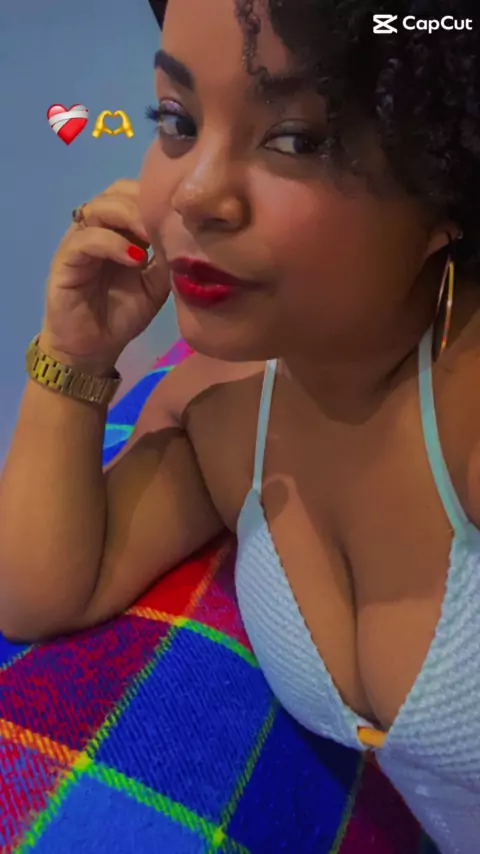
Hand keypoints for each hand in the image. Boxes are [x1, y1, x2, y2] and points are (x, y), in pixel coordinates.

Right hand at [40, 179, 169, 370]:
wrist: (93, 349)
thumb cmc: (122, 315)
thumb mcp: (156, 286)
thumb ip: (168, 260)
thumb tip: (190, 238)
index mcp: (120, 230)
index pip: (133, 194)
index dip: (155, 197)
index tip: (180, 215)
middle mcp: (98, 228)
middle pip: (116, 192)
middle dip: (143, 201)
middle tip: (167, 222)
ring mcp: (79, 241)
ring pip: (99, 208)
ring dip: (129, 216)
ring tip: (153, 237)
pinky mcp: (66, 259)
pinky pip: (86, 239)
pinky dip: (112, 243)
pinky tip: (135, 258)